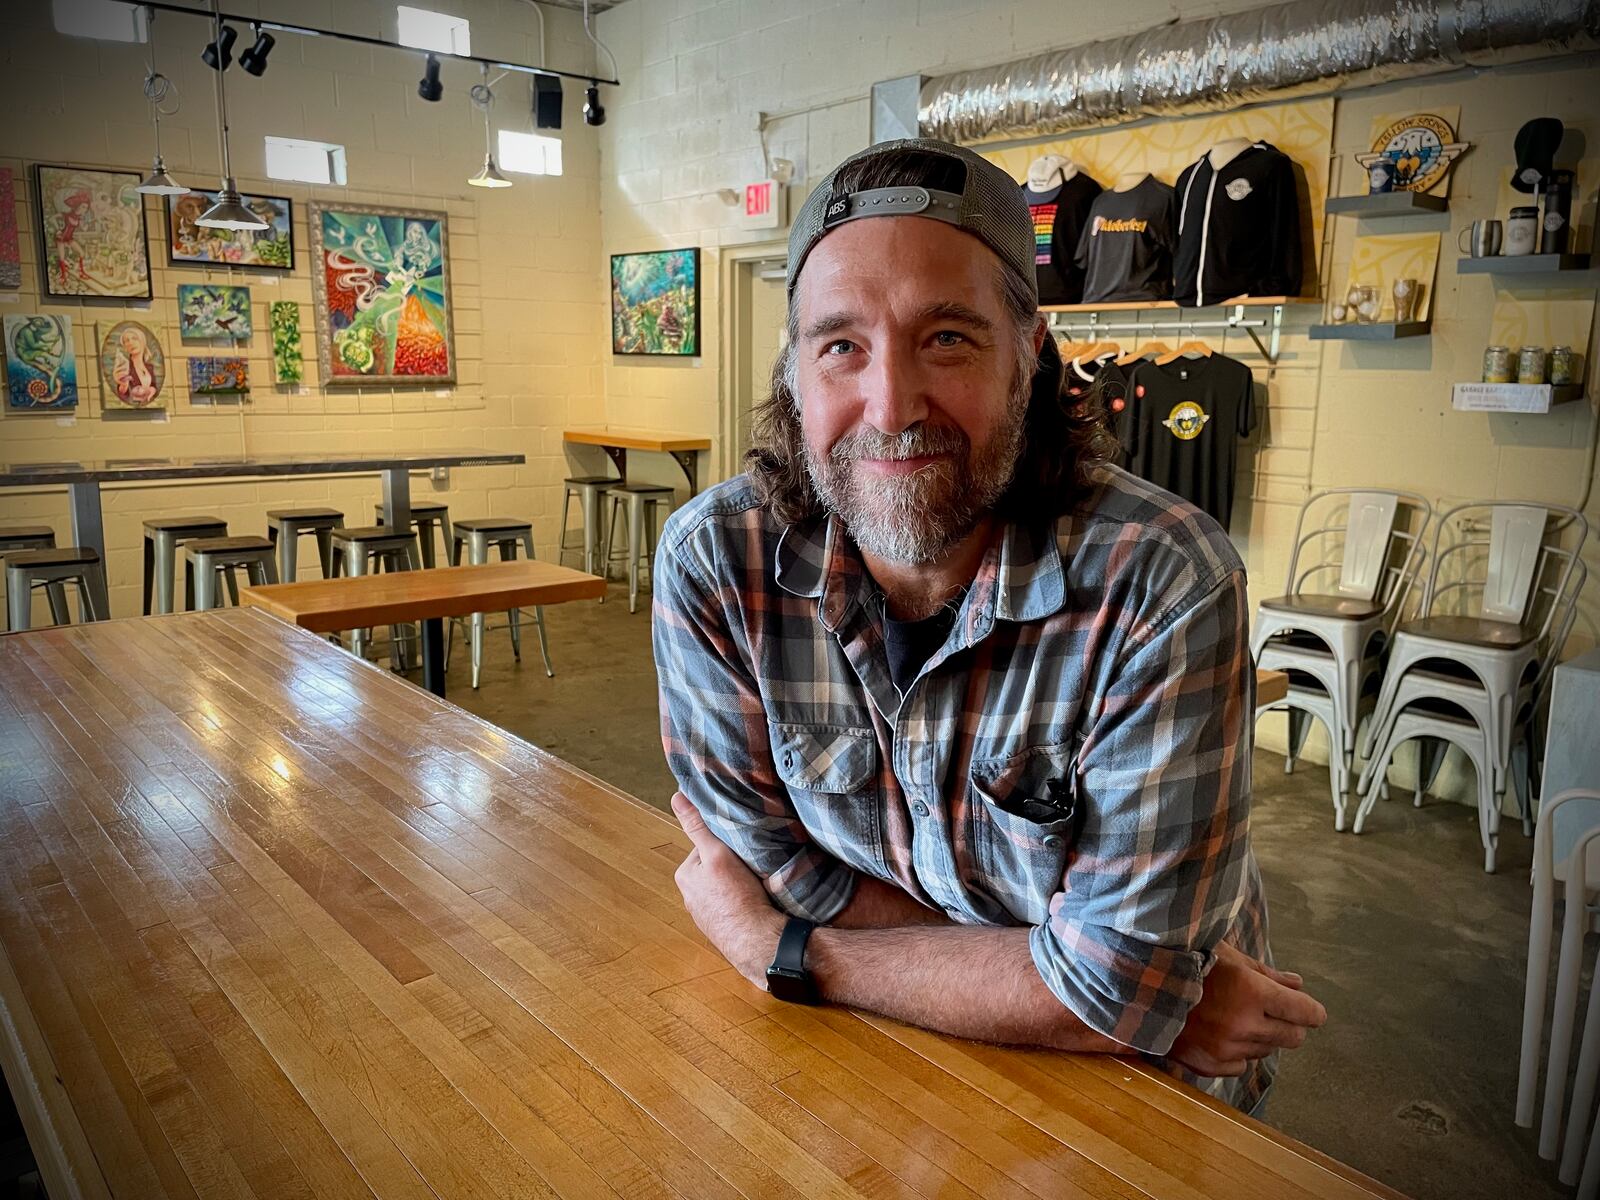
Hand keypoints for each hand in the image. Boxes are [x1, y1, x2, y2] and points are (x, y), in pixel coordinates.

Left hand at [670, 792, 783, 988]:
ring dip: (739, 883)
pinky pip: (733, 904)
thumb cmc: (736, 896)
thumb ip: (697, 826)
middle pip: (715, 866)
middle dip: (732, 864)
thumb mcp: (716, 853)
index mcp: (684, 876)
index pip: (705, 846)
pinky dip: (743, 900)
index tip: (740, 845)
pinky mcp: (722, 927)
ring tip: (755, 884)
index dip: (725, 842)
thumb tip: (677, 797)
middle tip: (750, 864)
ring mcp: (706, 914)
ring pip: (725, 885)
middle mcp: (690, 896)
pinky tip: (755, 901)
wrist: (757, 941)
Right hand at [1169, 942, 1326, 1076]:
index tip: (1310, 1010)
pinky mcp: (1209, 1065)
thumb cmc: (1186, 961)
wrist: (1138, 985)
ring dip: (1260, 1036)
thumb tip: (1300, 986)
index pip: (1305, 1012)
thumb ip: (1268, 974)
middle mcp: (1242, 1024)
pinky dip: (1236, 1052)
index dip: (1312, 1010)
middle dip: (1290, 1024)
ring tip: (1233, 1016)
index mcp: (1251, 991)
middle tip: (1271, 1010)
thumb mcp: (1229, 957)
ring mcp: (1225, 1048)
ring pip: (1267, 1051)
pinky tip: (1217, 1032)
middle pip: (1293, 1037)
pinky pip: (1240, 1065)